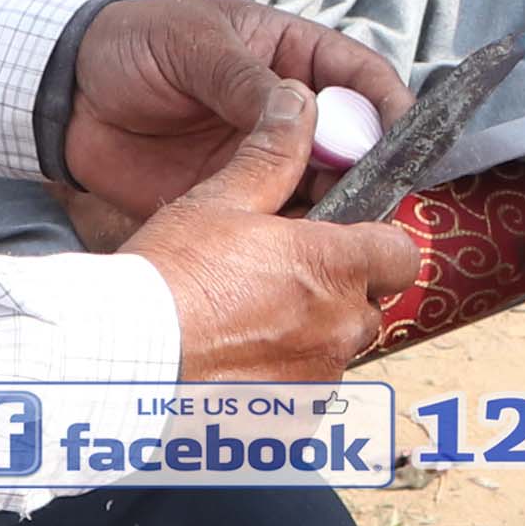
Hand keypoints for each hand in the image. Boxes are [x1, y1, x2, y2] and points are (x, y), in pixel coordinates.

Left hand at [54, 0, 404, 217]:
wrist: (64, 95)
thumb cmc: (133, 46)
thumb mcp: (195, 48)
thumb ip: (247, 82)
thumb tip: (307, 111)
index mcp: (291, 56)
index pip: (360, 75)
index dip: (389, 103)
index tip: (406, 132)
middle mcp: (290, 110)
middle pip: (356, 141)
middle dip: (372, 165)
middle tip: (375, 193)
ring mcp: (265, 156)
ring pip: (324, 186)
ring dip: (337, 205)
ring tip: (339, 222)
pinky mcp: (236, 196)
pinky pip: (278, 219)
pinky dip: (294, 234)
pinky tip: (298, 245)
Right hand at [113, 78, 428, 380]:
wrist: (124, 359)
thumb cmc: (169, 276)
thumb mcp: (220, 201)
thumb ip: (272, 154)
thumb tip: (301, 102)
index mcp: (334, 267)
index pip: (400, 253)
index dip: (375, 243)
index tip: (337, 241)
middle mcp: (341, 328)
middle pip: (367, 303)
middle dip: (336, 290)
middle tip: (276, 279)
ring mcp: (320, 380)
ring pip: (335, 349)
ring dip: (308, 336)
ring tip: (245, 323)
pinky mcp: (294, 423)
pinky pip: (305, 393)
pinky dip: (281, 380)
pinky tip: (235, 365)